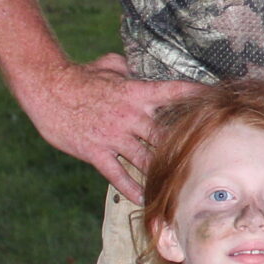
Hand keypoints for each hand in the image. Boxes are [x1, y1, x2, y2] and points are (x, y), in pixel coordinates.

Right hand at [18, 53, 204, 200]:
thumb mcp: (108, 65)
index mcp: (136, 93)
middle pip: (165, 133)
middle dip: (185, 145)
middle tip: (206, 157)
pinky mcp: (95, 152)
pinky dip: (131, 187)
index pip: (174, 93)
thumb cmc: (78, 75)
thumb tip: (135, 66)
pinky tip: (144, 198)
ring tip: (181, 185)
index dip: (197, 97)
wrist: (46, 88)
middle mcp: (130, 116)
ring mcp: (113, 136)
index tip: (217, 101)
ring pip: (145, 158)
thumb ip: (127, 68)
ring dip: (162, 171)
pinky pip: (116, 174)